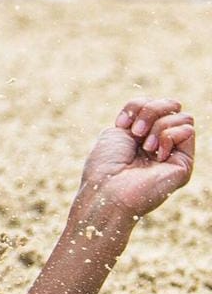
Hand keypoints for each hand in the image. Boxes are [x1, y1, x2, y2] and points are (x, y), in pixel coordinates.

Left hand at [78, 96, 194, 221]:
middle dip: (150, 110)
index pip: (154, 104)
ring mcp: (173, 153)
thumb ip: (144, 115)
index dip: (138, 106)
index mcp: (142, 136)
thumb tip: (169, 108)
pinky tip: (156, 155)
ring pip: (183, 117)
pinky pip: (188, 131)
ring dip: (158, 126)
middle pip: (172, 106)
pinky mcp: (184, 164)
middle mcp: (160, 143)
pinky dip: (167, 136)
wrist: (107, 190)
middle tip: (135, 133)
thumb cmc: (106, 164)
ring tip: (144, 147)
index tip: (121, 123)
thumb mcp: (118, 130)